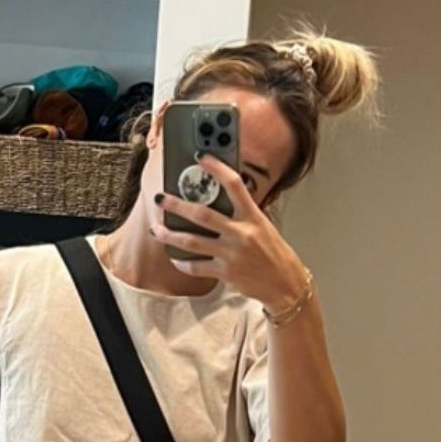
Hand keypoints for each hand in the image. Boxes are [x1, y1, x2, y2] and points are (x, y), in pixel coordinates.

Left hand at [150, 158, 311, 309]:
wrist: (285, 284)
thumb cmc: (273, 253)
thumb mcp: (262, 226)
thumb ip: (242, 213)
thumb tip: (216, 199)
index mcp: (253, 216)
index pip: (234, 185)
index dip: (216, 168)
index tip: (201, 157)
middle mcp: (241, 233)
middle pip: (202, 214)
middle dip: (177, 205)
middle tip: (161, 198)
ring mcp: (232, 254)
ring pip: (192, 241)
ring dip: (169, 235)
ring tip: (155, 229)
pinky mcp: (225, 272)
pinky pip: (196, 267)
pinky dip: (182, 262)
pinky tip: (174, 257)